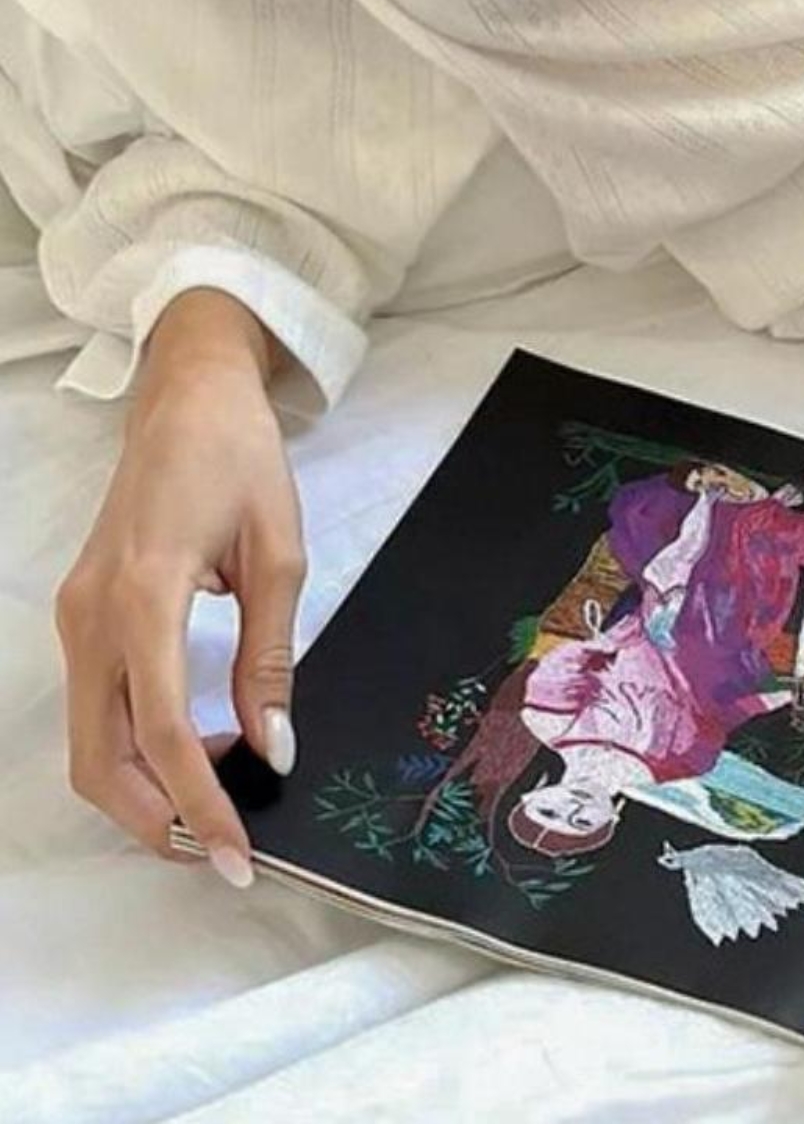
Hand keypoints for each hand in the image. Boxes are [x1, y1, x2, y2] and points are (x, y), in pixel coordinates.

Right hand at [53, 291, 303, 884]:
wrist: (188, 395)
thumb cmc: (240, 457)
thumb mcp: (279, 554)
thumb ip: (271, 658)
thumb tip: (275, 750)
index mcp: (144, 594)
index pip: (163, 733)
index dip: (201, 804)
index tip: (241, 856)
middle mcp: (93, 615)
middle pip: (101, 760)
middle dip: (157, 823)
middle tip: (225, 854)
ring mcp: (76, 616)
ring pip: (86, 744)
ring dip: (142, 794)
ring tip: (216, 810)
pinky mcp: (81, 614)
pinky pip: (93, 708)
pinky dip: (133, 750)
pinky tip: (192, 751)